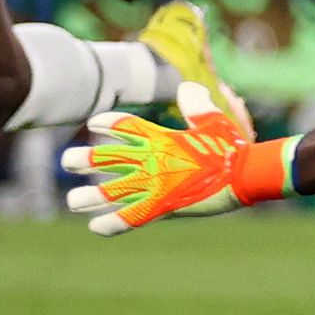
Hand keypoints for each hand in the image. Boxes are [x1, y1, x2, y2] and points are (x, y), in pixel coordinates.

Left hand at [64, 83, 288, 235]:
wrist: (247, 174)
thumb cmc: (232, 147)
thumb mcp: (214, 121)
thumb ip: (196, 105)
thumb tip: (186, 88)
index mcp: (162, 138)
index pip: (125, 126)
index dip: (107, 123)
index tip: (94, 123)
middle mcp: (152, 160)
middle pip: (107, 158)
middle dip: (84, 159)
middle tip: (68, 161)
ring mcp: (155, 184)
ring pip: (110, 191)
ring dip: (89, 197)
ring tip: (73, 200)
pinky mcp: (163, 206)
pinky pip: (130, 217)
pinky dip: (112, 224)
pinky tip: (96, 227)